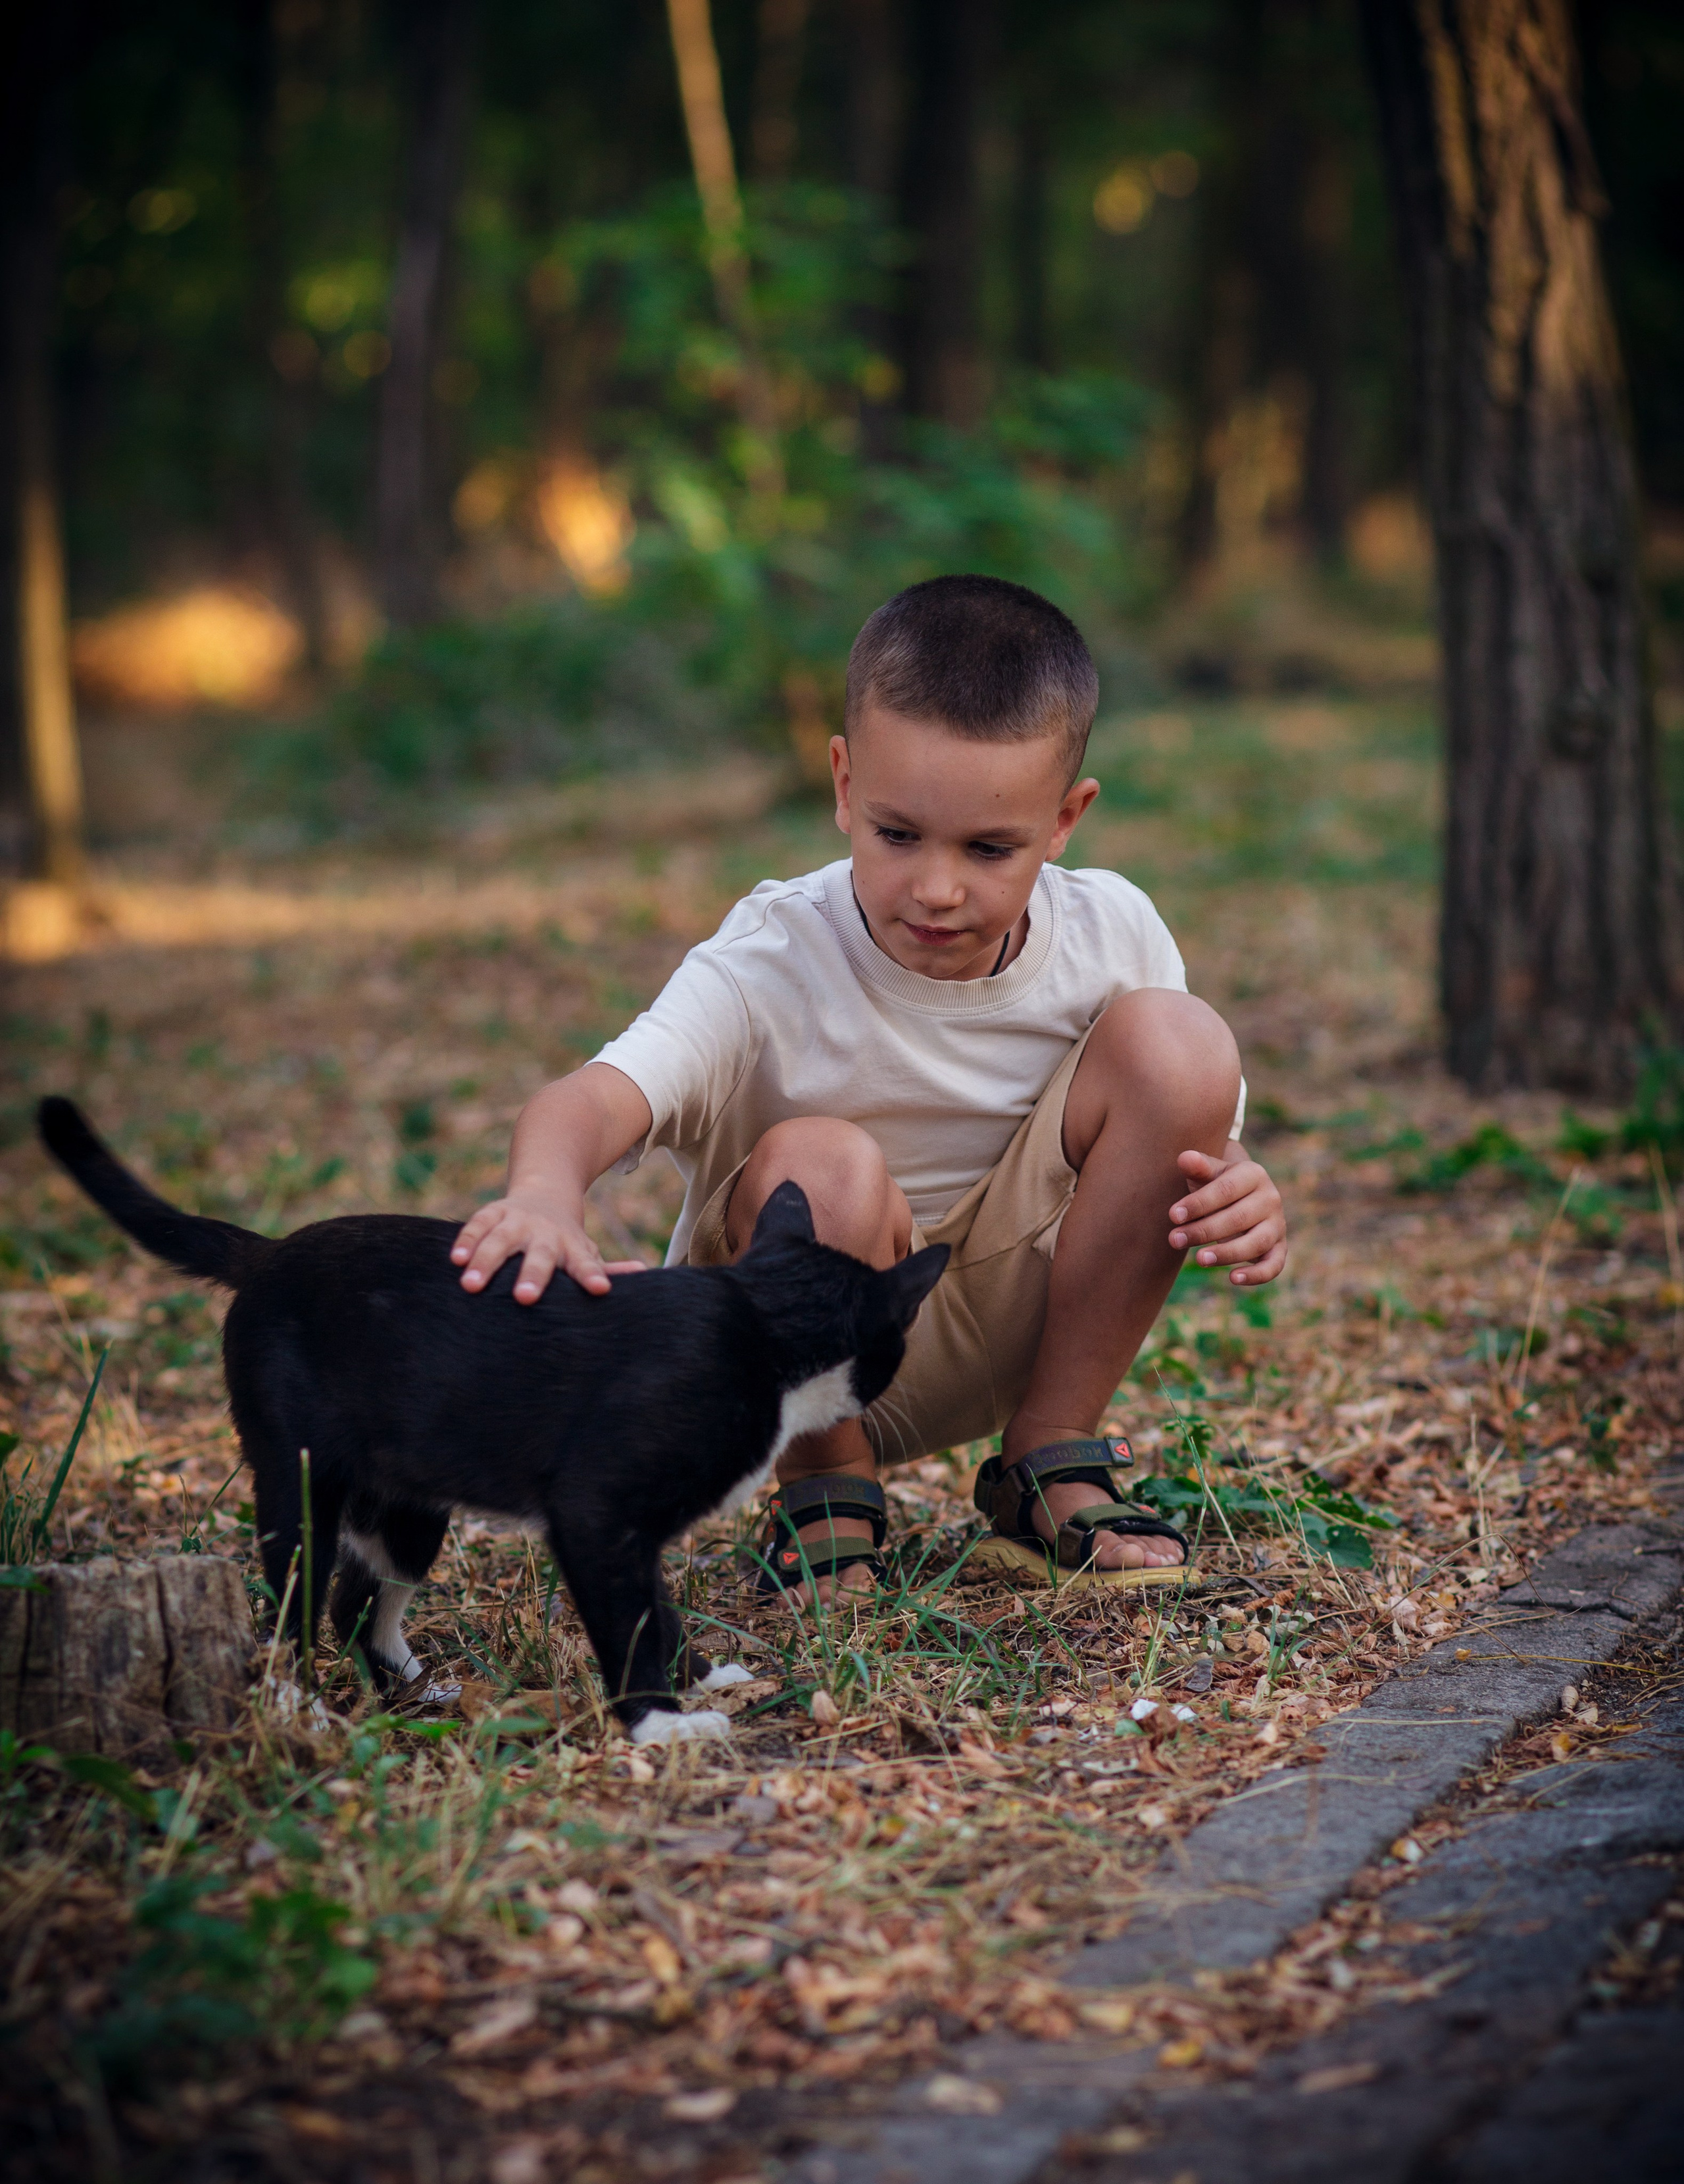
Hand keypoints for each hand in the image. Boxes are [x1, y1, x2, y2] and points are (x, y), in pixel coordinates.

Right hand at [451, 1188, 646, 1302]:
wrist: (545, 1193)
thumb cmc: (565, 1240)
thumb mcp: (586, 1251)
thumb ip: (605, 1268)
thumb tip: (642, 1273)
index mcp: (571, 1247)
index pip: (585, 1263)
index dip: (592, 1275)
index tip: (599, 1290)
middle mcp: (544, 1233)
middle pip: (539, 1255)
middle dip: (531, 1275)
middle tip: (524, 1298)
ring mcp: (517, 1221)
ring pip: (500, 1239)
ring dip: (486, 1261)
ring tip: (471, 1285)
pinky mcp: (493, 1213)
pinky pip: (477, 1224)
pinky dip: (466, 1240)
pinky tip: (455, 1259)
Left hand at [1167, 1145, 1285, 1285]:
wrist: (1240, 1195)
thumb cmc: (1216, 1184)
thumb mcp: (1208, 1173)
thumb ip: (1198, 1167)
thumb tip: (1185, 1158)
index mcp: (1253, 1174)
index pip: (1225, 1190)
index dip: (1199, 1203)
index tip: (1173, 1215)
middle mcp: (1271, 1199)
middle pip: (1238, 1218)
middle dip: (1204, 1231)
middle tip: (1174, 1239)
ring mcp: (1277, 1224)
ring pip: (1256, 1243)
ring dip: (1227, 1253)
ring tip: (1199, 1259)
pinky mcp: (1279, 1247)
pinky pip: (1274, 1265)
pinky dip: (1257, 1275)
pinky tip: (1233, 1279)